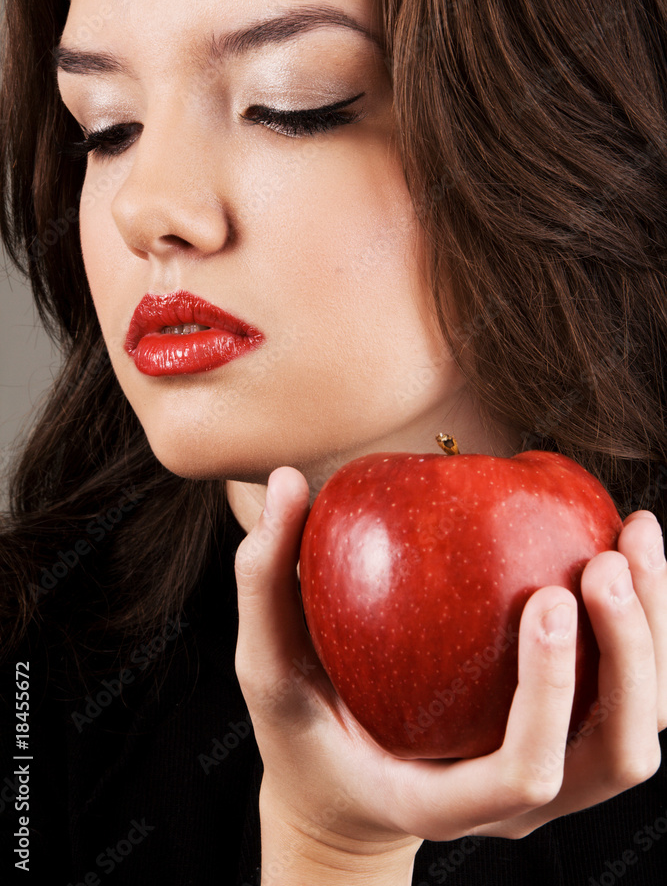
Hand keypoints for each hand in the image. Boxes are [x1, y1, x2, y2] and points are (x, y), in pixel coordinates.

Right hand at [233, 466, 664, 865]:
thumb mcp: (267, 667)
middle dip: (631, 658)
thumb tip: (288, 482)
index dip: (550, 693)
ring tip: (637, 535)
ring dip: (656, 635)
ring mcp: (553, 778)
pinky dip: (645, 623)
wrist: (346, 794)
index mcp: (443, 799)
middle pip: (616, 755)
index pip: (523, 772)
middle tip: (607, 561)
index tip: (547, 595)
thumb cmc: (306, 733)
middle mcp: (515, 802)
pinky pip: (629, 691)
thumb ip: (265, 581)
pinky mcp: (566, 739)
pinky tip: (624, 541)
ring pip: (642, 728)